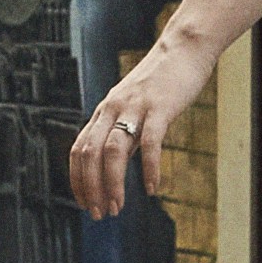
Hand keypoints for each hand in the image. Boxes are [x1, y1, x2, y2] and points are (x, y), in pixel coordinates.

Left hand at [69, 42, 211, 218]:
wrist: (184, 48)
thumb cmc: (160, 81)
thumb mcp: (132, 106)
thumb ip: (122, 130)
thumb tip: (114, 165)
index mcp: (104, 111)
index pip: (79, 150)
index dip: (77, 180)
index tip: (85, 204)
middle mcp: (113, 109)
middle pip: (90, 154)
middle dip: (90, 188)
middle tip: (99, 214)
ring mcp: (136, 107)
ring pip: (113, 151)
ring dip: (112, 184)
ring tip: (117, 207)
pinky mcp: (160, 107)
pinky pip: (150, 143)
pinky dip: (149, 169)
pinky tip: (152, 189)